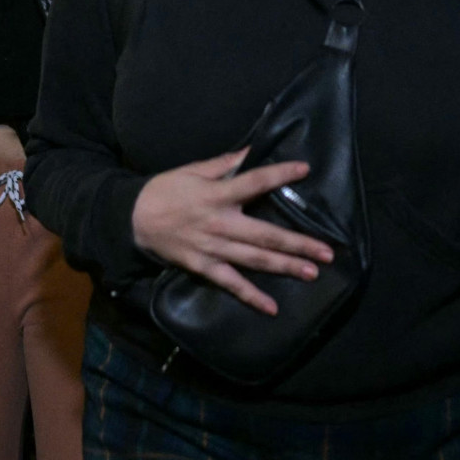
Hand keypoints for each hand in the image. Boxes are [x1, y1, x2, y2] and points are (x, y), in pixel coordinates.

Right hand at [132, 148, 335, 316]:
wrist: (132, 218)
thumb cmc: (164, 190)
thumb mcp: (192, 170)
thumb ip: (224, 164)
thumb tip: (251, 152)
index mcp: (217, 194)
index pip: (255, 182)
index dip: (280, 175)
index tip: (304, 169)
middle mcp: (219, 223)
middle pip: (265, 234)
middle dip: (298, 243)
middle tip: (327, 251)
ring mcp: (212, 248)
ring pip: (255, 260)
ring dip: (285, 266)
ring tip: (312, 273)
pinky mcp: (203, 267)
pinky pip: (231, 284)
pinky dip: (251, 296)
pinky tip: (272, 307)